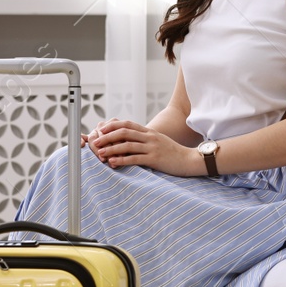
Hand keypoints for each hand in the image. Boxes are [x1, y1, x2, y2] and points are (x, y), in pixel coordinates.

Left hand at [83, 119, 199, 175]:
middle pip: (124, 132)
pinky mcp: (154, 159)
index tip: (101, 129)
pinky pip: (134, 158)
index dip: (112, 125)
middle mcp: (150, 137)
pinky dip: (121, 160)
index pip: (127, 124)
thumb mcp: (158, 141)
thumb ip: (145, 139)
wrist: (189, 160)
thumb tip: (129, 141)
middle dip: (107, 136)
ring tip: (100, 153)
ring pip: (127, 145)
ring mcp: (152, 147)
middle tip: (96, 141)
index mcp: (149, 132)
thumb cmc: (172, 153)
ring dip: (111, 149)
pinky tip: (112, 162)